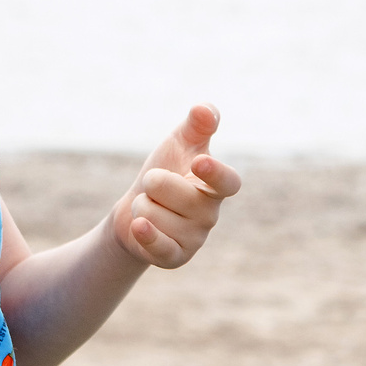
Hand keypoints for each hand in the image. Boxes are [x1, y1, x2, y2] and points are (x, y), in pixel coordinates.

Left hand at [112, 104, 241, 268]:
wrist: (136, 208)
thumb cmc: (164, 172)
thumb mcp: (179, 144)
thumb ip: (196, 126)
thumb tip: (205, 108)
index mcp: (216, 187)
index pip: (228, 183)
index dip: (216, 173)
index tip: (198, 162)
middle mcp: (210, 214)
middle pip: (183, 197)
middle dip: (155, 183)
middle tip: (151, 182)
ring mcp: (195, 237)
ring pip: (161, 217)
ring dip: (143, 206)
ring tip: (148, 207)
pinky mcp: (175, 256)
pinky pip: (161, 247)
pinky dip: (147, 234)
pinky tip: (139, 225)